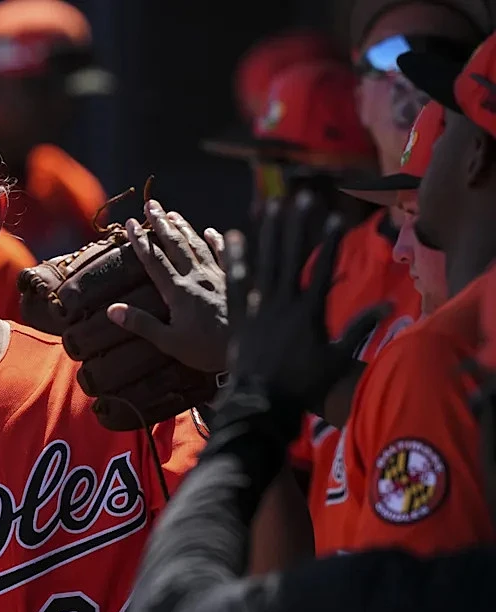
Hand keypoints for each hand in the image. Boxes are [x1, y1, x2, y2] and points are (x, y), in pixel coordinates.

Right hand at [113, 200, 228, 373]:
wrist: (250, 349)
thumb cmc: (207, 351)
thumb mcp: (169, 343)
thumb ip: (141, 324)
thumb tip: (112, 309)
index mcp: (178, 292)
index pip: (154, 260)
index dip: (141, 240)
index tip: (131, 223)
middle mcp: (197, 277)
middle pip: (175, 245)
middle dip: (161, 223)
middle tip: (151, 204)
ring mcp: (217, 276)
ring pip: (197, 245)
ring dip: (183, 228)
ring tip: (172, 213)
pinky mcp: (236, 280)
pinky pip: (224, 255)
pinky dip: (217, 241)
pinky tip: (211, 231)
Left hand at [223, 192, 388, 412]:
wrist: (261, 404)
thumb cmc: (303, 385)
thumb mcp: (337, 359)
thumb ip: (360, 329)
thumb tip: (388, 307)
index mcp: (308, 312)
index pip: (322, 269)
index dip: (328, 241)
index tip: (335, 216)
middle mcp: (281, 303)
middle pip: (289, 256)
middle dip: (295, 225)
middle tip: (299, 197)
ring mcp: (257, 308)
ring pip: (262, 262)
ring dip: (266, 232)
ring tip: (269, 205)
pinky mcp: (238, 316)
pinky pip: (235, 282)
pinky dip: (234, 259)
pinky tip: (232, 235)